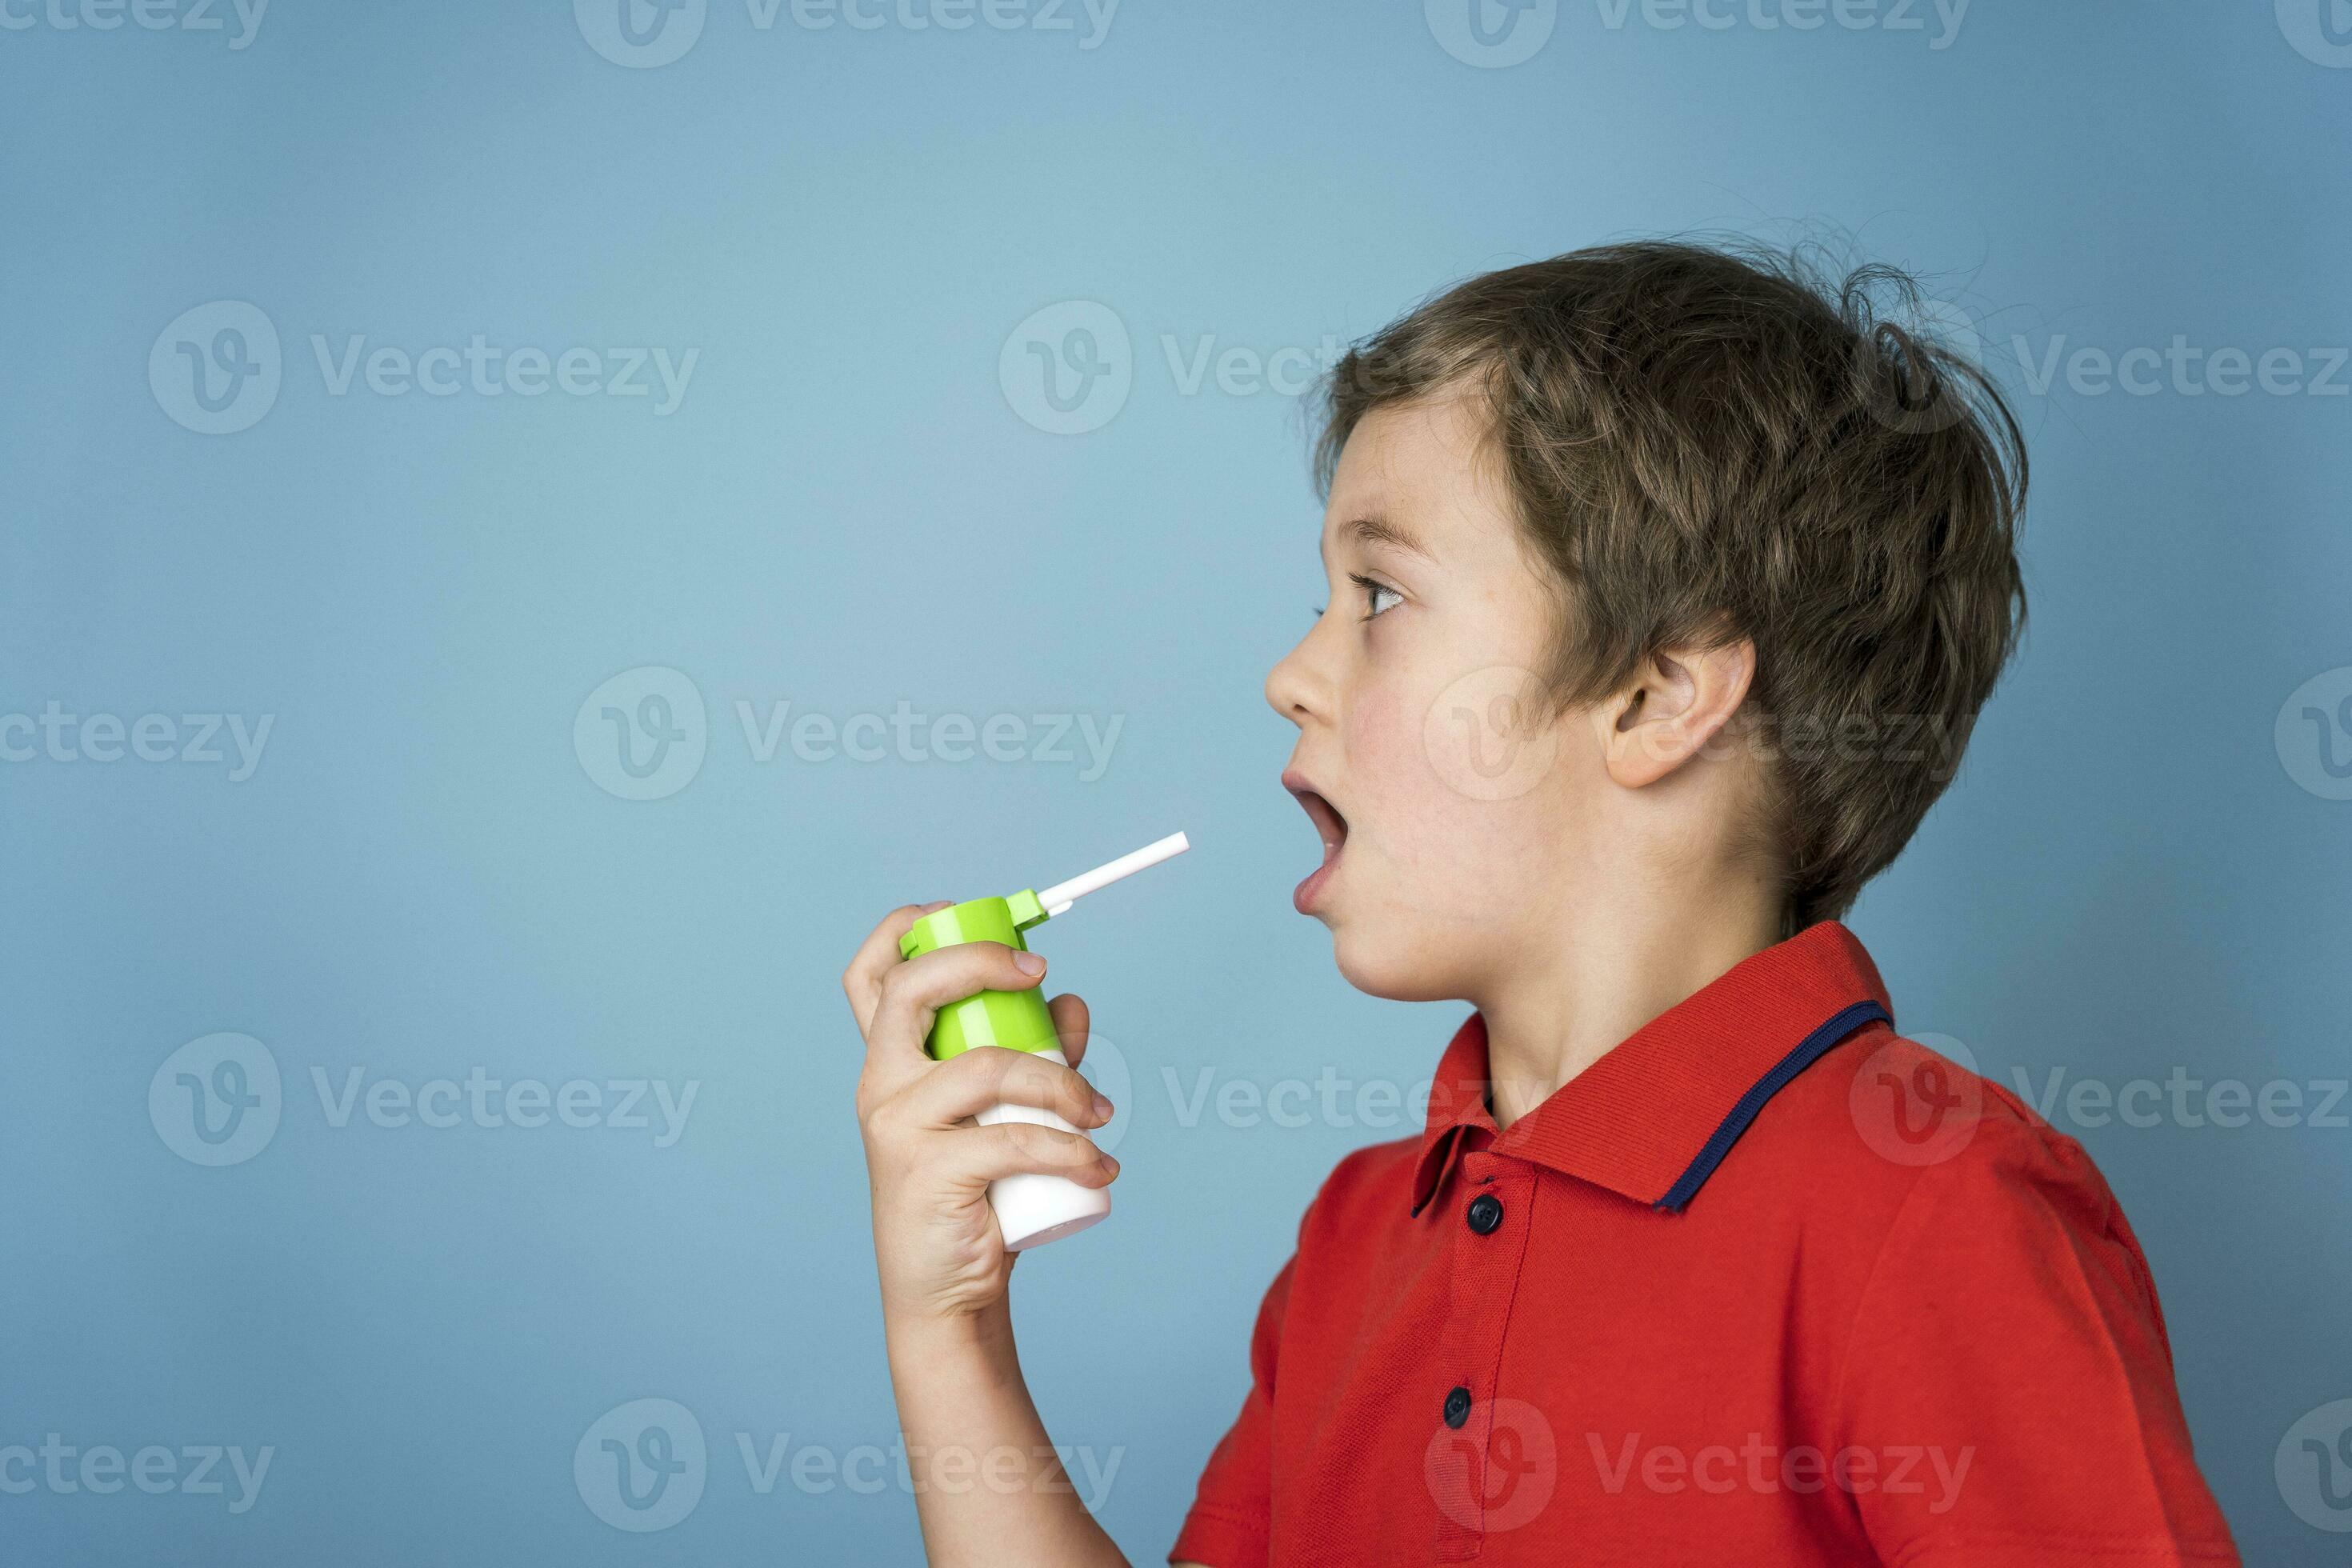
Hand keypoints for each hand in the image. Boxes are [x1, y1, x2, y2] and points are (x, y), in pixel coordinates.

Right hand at [842, 903, 1118, 1324]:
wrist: (947, 1294)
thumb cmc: (975, 1196)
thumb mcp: (1005, 1114)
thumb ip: (1037, 1055)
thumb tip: (1072, 1002)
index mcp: (890, 1061)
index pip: (870, 973)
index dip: (911, 927)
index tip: (974, 919)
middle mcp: (880, 1083)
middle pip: (911, 989)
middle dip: (981, 962)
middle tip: (1041, 974)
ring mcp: (897, 1126)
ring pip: (987, 1065)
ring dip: (1062, 1081)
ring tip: (1098, 1115)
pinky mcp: (927, 1172)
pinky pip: (1013, 1138)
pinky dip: (1070, 1148)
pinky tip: (1098, 1166)